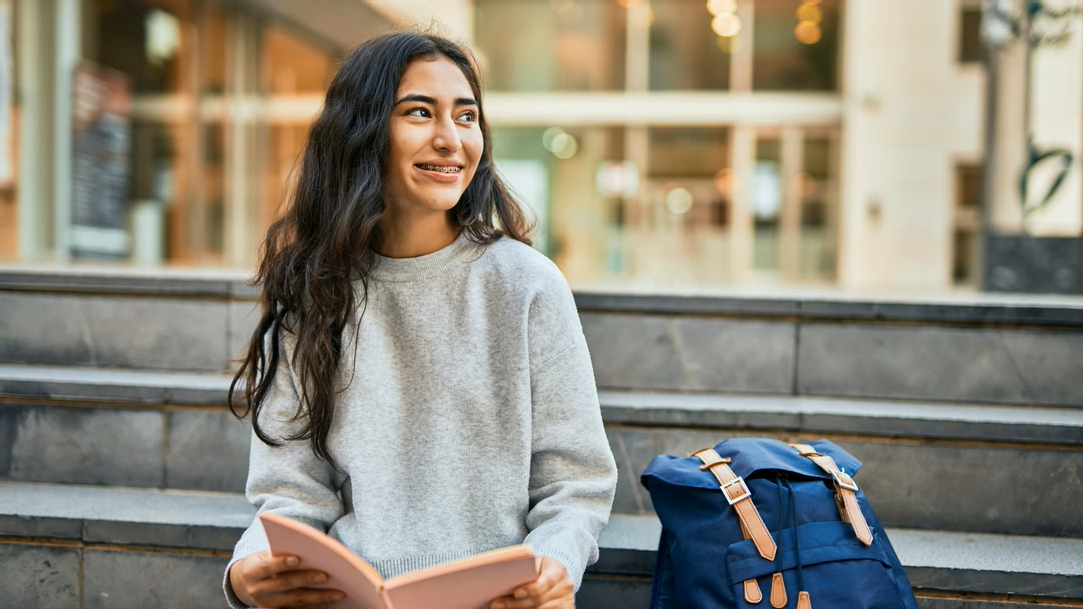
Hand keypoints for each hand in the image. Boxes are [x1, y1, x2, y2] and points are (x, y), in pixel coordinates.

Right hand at [229, 549, 345, 607]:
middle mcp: (257, 589)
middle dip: (307, 580)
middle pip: (285, 585)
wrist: (245, 584)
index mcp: (252, 571)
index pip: (268, 566)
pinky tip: (329, 601)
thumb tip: (309, 546)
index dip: (282, 563)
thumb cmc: (262, 562)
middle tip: (326, 576)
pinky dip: (314, 606)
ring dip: (318, 597)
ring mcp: (266, 604)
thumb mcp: (265, 554)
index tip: (298, 558)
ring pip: (295, 600)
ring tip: (337, 593)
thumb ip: (281, 551)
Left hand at [489, 555, 573, 608]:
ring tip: (502, 607)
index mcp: (559, 570)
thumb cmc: (541, 568)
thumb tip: (503, 572)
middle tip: (497, 604)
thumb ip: (525, 566)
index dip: (531, 588)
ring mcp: (566, 601)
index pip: (547, 581)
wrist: (556, 574)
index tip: (516, 592)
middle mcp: (565, 586)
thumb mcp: (535, 562)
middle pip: (540, 599)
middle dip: (516, 603)